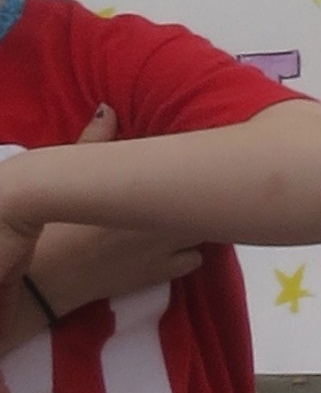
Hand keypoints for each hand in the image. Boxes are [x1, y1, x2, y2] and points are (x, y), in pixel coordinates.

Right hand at [0, 114, 201, 392]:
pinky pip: (196, 260)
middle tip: (189, 187)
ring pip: (204, 229)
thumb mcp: (71, 183)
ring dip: (196, 222)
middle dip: (200, 193)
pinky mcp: (161, 275)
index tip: (195, 160)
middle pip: (206, 200)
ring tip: (183, 215)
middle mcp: (162, 218)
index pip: (189, 170)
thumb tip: (109, 110)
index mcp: (141, 191)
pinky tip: (174, 247)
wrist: (42, 282)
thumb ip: (94, 143)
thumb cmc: (53, 228)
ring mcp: (165, 249)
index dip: (197, 165)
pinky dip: (189, 253)